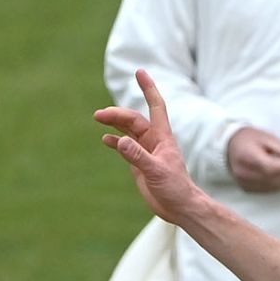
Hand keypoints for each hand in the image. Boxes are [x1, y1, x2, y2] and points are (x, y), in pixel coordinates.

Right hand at [96, 70, 200, 224]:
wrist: (181, 208)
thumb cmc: (176, 189)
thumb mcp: (156, 172)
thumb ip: (138, 157)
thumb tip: (120, 142)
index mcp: (162, 138)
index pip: (155, 106)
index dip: (148, 88)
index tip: (140, 72)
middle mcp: (154, 141)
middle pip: (133, 120)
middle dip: (117, 114)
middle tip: (99, 116)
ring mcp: (146, 152)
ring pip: (128, 131)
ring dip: (114, 124)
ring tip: (99, 119)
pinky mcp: (140, 164)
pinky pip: (125, 148)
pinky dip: (115, 142)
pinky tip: (106, 140)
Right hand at [225, 126, 279, 191]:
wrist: (228, 146)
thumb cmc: (249, 138)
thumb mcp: (266, 137)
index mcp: (247, 157)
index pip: (272, 167)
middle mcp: (245, 173)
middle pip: (275, 179)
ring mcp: (245, 183)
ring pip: (273, 186)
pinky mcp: (248, 189)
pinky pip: (268, 189)